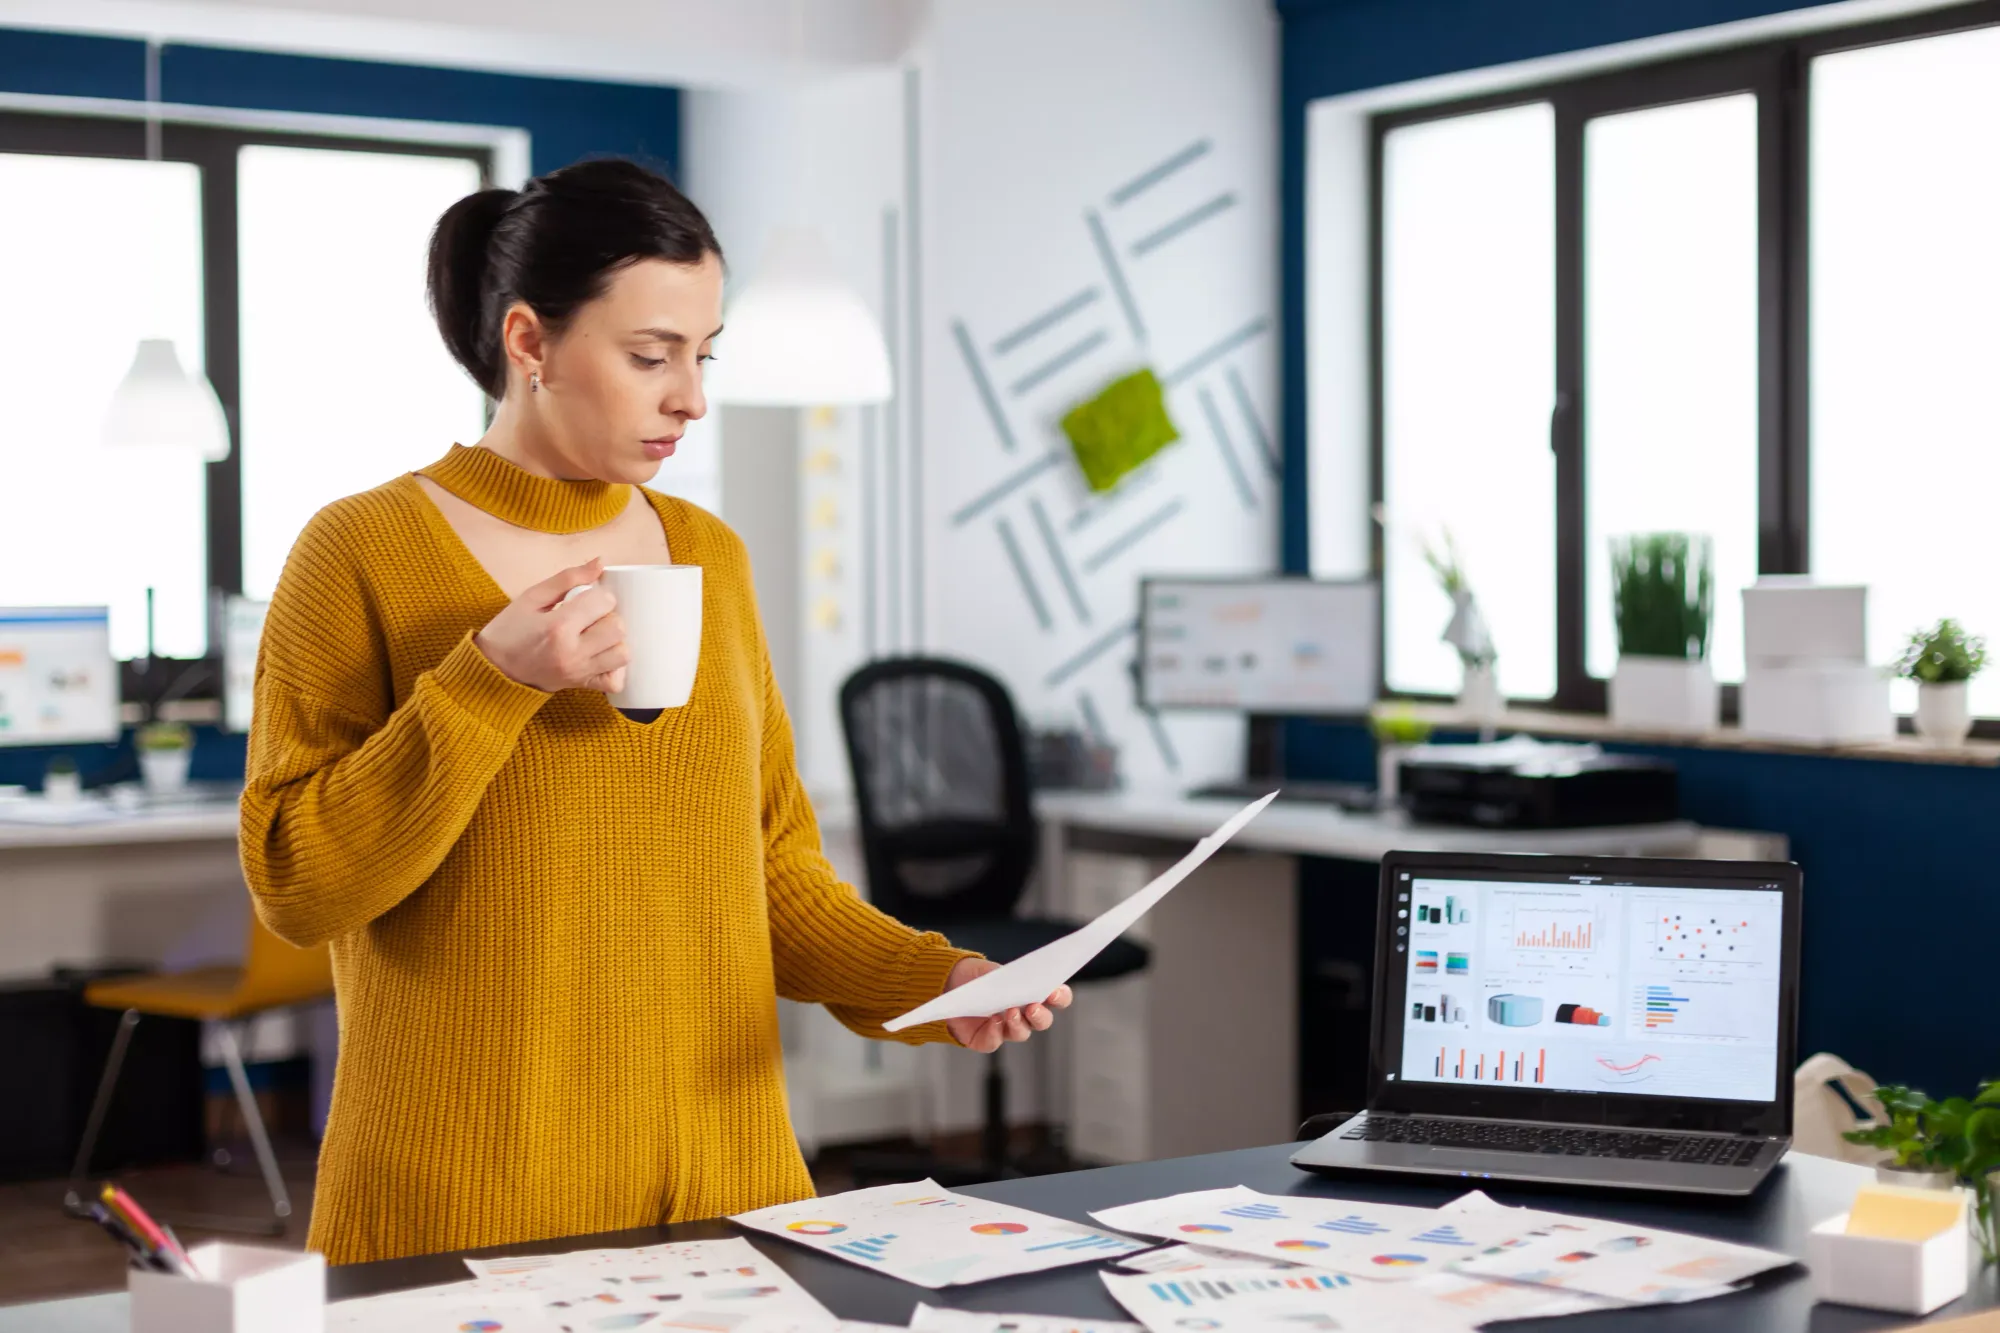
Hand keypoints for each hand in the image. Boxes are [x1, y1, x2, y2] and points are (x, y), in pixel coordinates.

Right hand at [473, 558, 628, 693]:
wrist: (493, 669)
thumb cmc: (509, 631)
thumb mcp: (532, 597)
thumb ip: (568, 578)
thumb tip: (600, 562)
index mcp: (558, 626)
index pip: (604, 602)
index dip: (599, 595)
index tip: (587, 599)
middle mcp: (572, 652)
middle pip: (619, 628)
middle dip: (610, 617)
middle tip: (593, 617)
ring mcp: (579, 672)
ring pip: (623, 654)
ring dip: (615, 641)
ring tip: (597, 636)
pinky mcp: (581, 685)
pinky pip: (615, 682)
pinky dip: (615, 668)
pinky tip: (601, 656)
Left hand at [941, 957, 1071, 1053]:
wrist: (947, 984)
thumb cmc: (977, 976)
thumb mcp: (995, 970)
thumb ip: (1011, 976)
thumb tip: (1026, 979)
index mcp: (1032, 994)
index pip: (1057, 999)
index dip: (1060, 997)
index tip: (1055, 992)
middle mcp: (1023, 1014)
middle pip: (1042, 1021)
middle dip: (1041, 1015)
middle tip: (1033, 1006)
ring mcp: (1005, 1029)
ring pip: (1021, 1033)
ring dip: (1018, 1024)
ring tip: (1010, 1012)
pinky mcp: (986, 1039)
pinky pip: (995, 1041)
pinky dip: (995, 1033)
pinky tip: (993, 1021)